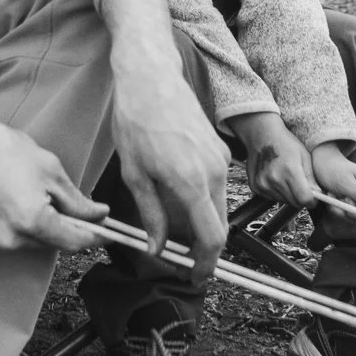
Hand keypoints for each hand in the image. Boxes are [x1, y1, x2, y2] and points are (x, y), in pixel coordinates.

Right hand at [0, 92, 109, 253]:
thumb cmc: (2, 150)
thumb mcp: (50, 170)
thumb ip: (78, 200)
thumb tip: (99, 215)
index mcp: (32, 220)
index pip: (76, 241)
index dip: (98, 237)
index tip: (115, 233)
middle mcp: (13, 239)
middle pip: (58, 243)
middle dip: (75, 228)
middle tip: (89, 210)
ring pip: (41, 242)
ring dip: (54, 227)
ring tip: (50, 197)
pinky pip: (22, 239)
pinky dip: (34, 226)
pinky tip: (31, 201)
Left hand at [100, 0, 229, 278]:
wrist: (151, 77)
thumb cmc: (136, 121)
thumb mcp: (135, 174)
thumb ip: (151, 215)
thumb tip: (157, 247)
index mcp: (192, 182)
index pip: (212, 238)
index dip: (206, 264)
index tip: (197, 277)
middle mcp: (214, 172)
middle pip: (220, 225)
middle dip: (205, 248)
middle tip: (183, 261)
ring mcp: (220, 159)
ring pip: (219, 206)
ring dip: (203, 223)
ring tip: (175, 231)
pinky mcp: (219, 148)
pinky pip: (216, 185)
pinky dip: (203, 200)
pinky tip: (178, 198)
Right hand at [226, 112, 314, 206]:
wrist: (261, 134)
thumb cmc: (285, 142)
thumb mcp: (304, 156)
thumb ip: (311, 178)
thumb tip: (318, 195)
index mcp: (290, 171)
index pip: (304, 199)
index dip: (312, 200)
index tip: (314, 197)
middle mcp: (274, 180)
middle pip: (294, 203)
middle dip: (301, 198)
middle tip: (301, 186)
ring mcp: (263, 184)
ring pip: (283, 201)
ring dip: (289, 195)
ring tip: (287, 179)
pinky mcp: (255, 187)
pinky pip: (272, 198)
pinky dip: (277, 193)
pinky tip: (277, 179)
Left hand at [310, 142, 355, 212]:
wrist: (321, 162)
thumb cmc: (334, 168)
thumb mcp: (347, 182)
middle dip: (355, 213)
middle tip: (343, 200)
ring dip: (342, 210)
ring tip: (333, 195)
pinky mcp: (350, 203)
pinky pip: (346, 214)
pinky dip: (336, 209)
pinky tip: (331, 197)